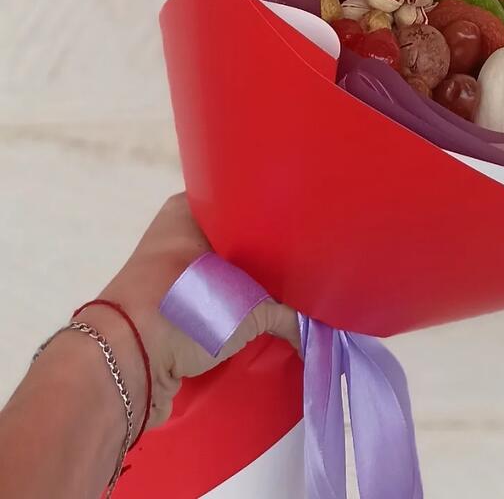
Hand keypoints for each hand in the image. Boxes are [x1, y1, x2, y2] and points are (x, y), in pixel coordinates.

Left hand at [83, 193, 299, 427]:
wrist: (125, 365)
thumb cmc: (185, 307)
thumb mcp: (249, 306)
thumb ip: (287, 314)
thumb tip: (313, 329)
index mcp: (189, 210)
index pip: (244, 202)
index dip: (276, 217)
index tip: (306, 231)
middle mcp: (176, 237)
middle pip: (237, 245)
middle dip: (267, 261)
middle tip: (306, 268)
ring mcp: (170, 277)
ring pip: (223, 280)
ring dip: (248, 294)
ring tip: (293, 299)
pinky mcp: (167, 315)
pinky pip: (211, 309)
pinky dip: (231, 319)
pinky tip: (262, 325)